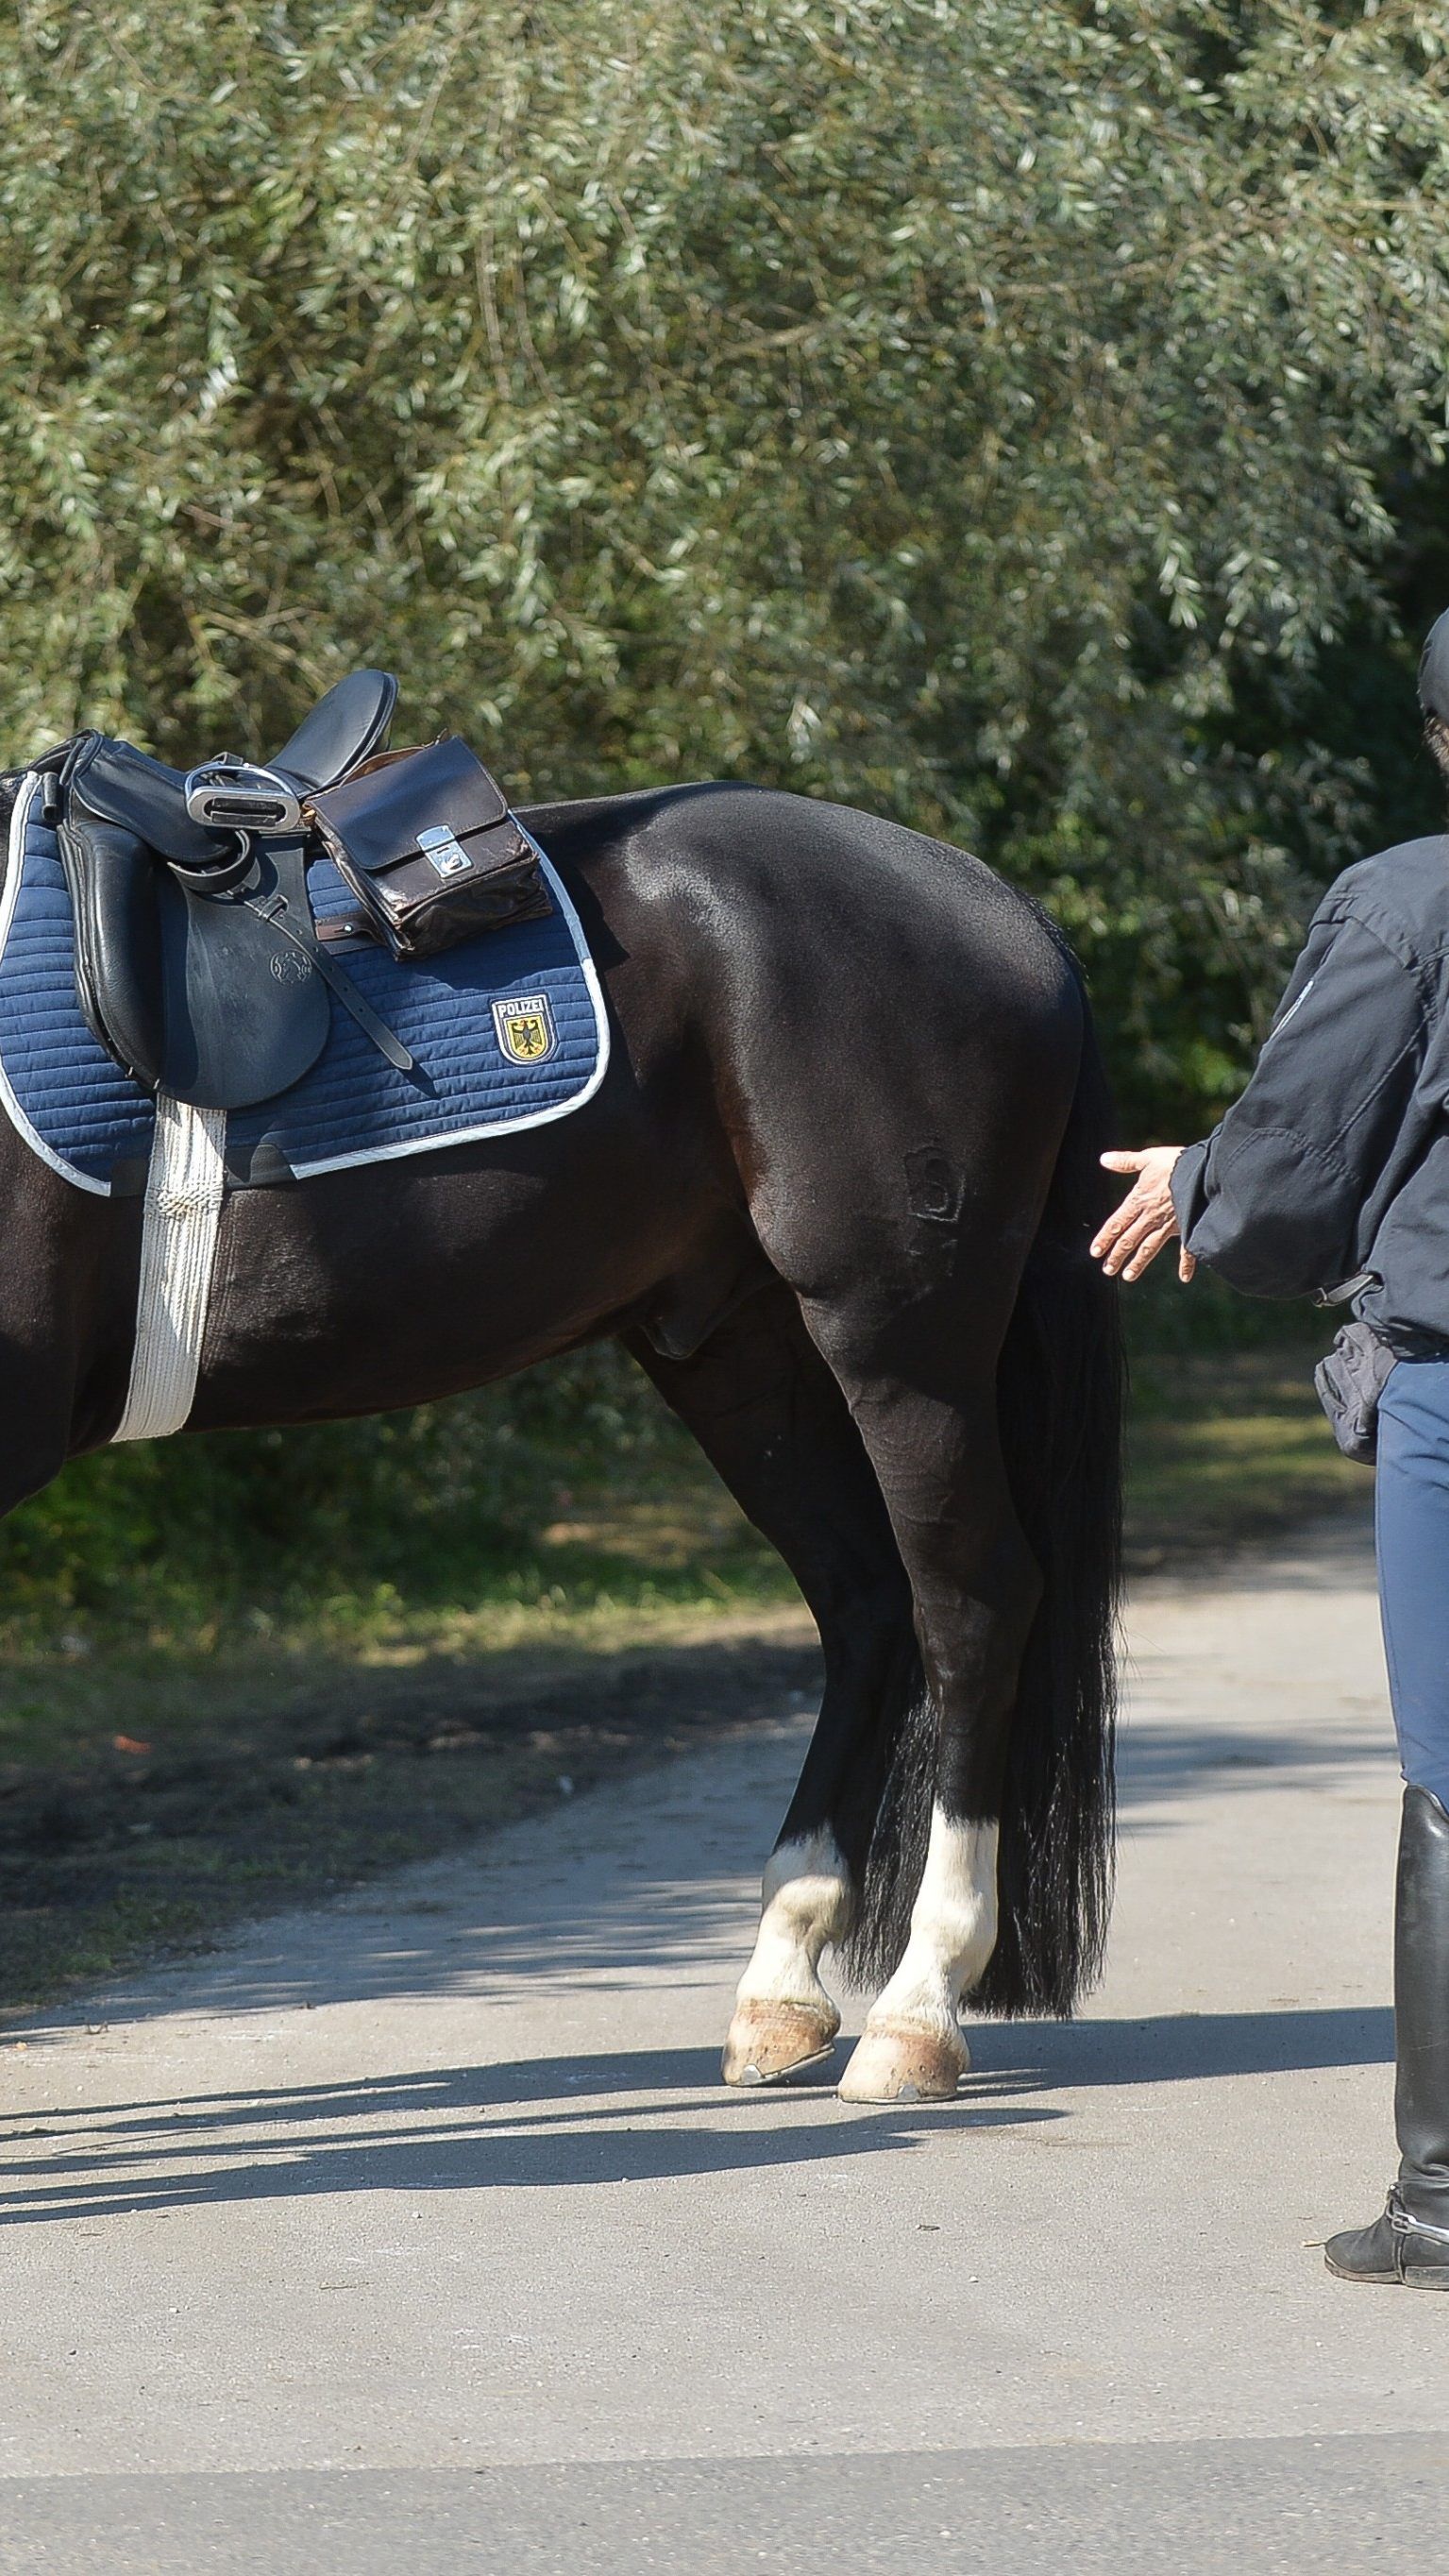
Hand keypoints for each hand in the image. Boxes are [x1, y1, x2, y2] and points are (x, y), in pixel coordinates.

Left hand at [1092, 1147, 1195, 1282]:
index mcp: (1139, 1201)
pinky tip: (1185, 1277)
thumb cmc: (1176, 1163)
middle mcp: (1151, 1217)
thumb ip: (1125, 1161)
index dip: (1104, 1238)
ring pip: (1149, 1248)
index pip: (1116, 1223)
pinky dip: (1187, 1264)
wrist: (1205, 1172)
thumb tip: (1103, 1159)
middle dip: (1117, 1255)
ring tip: (1127, 1276)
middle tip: (1107, 1270)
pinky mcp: (1188, 1228)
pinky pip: (1187, 1250)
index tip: (1095, 1252)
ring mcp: (1170, 1225)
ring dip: (1138, 1263)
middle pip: (1129, 1239)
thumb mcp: (1148, 1158)